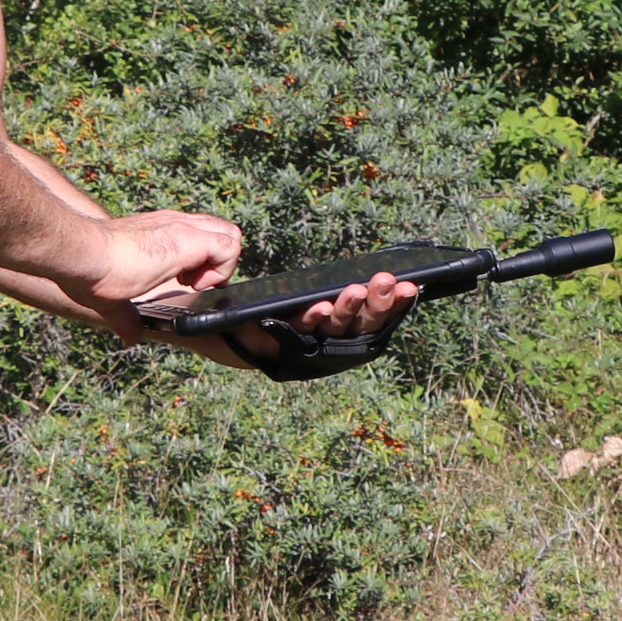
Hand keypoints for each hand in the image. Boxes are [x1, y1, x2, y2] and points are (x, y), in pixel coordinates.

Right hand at [63, 208, 242, 318]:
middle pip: (221, 229)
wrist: (85, 255)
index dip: (203, 259)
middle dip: (218, 260)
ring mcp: (184, 228)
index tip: (188, 280)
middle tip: (195, 283)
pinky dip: (222, 270)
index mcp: (160, 231)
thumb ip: (126, 318)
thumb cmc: (90, 270)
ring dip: (221, 265)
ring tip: (195, 285)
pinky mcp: (189, 238)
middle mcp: (175, 224)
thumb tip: (129, 337)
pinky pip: (230, 247)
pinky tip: (195, 285)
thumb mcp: (114, 298)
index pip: (200, 233)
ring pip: (230, 234)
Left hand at [185, 269, 420, 370]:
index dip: (392, 306)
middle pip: (359, 326)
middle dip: (376, 304)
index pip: (372, 318)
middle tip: (389, 281)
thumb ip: (332, 288)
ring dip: (348, 309)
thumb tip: (373, 275)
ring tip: (361, 289)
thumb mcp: (302, 292)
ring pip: (333, 331)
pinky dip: (312, 320)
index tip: (413, 286)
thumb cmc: (259, 305)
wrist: (208, 319)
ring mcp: (301, 345)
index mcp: (335, 326)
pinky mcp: (275, 345)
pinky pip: (298, 333)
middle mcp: (323, 340)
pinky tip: (321, 306)